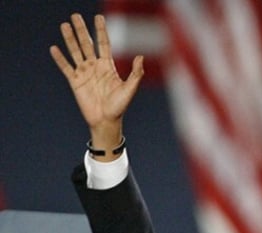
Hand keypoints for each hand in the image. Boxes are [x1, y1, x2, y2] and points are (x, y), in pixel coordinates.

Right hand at [50, 14, 143, 147]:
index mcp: (107, 67)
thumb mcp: (129, 90)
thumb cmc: (119, 107)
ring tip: (64, 25)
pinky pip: (66, 67)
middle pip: (87, 44)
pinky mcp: (75, 82)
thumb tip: (140, 57)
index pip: (103, 44)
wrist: (106, 121)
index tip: (98, 17)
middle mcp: (95, 67)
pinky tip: (54, 48)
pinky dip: (60, 59)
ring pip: (75, 52)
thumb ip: (136, 74)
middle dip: (81, 30)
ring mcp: (84, 73)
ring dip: (69, 39)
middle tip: (75, 15)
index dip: (101, 30)